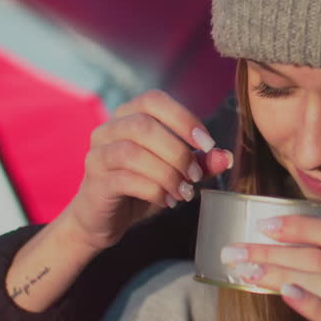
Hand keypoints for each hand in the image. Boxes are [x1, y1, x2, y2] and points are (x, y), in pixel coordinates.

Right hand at [64, 90, 231, 253]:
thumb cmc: (138, 188)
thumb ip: (199, 163)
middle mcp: (108, 130)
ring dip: (166, 173)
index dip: (183, 118)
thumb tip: (225, 156)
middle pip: (143, 125)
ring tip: (184, 192)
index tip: (206, 143)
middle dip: (177, 151)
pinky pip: (125, 179)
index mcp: (128, 116)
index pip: (153, 100)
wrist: (103, 219)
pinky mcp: (95, 182)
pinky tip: (167, 201)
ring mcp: (98, 155)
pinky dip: (153, 190)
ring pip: (132, 152)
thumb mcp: (174, 173)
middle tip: (195, 176)